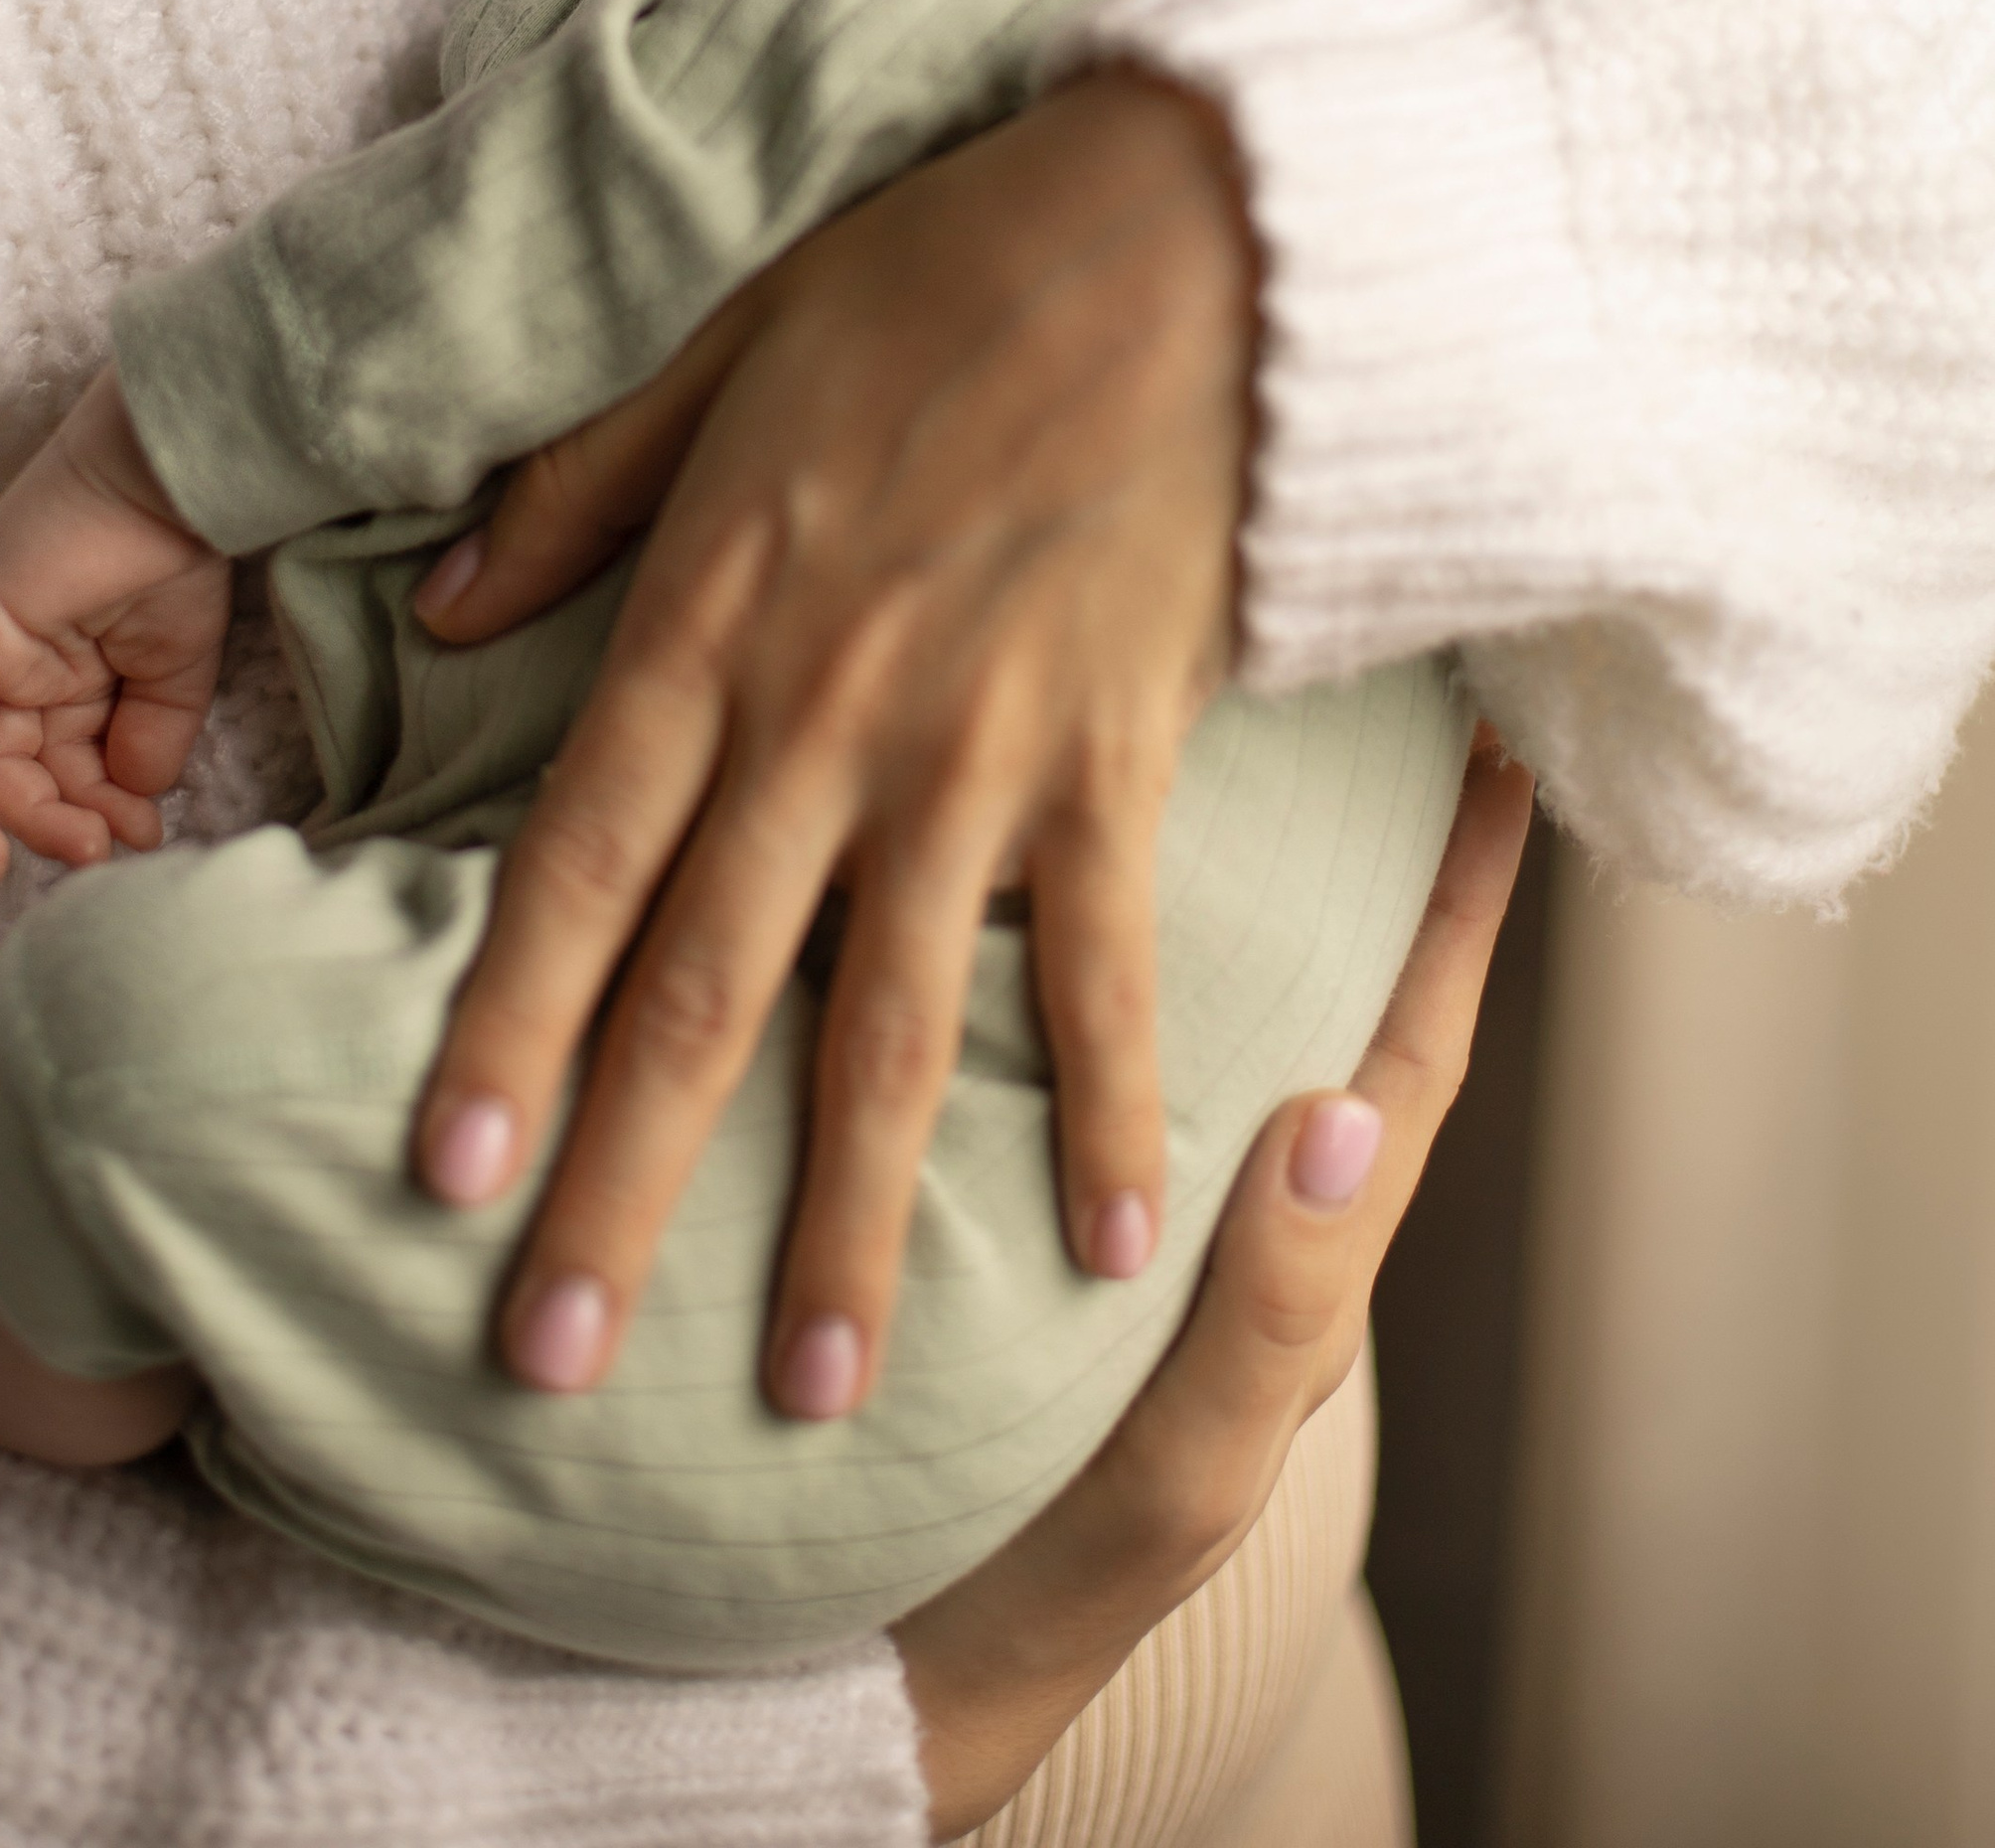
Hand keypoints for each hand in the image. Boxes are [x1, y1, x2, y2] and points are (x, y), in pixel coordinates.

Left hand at [0, 365, 230, 892]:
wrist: (169, 486)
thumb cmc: (175, 558)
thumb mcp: (176, 673)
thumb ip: (150, 741)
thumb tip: (129, 805)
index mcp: (67, 678)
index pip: (63, 768)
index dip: (94, 811)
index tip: (140, 836)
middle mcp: (17, 670)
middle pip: (14, 772)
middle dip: (50, 821)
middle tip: (95, 850)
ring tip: (30, 860)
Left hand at [410, 71, 1249, 1412]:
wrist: (1181, 228)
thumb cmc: (943, 266)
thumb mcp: (721, 345)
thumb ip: (578, 496)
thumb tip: (444, 610)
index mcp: (709, 621)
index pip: (571, 865)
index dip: (499, 1031)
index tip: (440, 1182)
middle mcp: (822, 718)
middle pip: (697, 995)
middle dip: (620, 1191)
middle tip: (552, 1365)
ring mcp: (975, 752)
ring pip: (883, 1029)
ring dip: (842, 1221)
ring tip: (808, 1390)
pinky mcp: (1118, 756)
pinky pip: (1104, 973)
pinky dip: (1107, 1119)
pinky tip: (1106, 1259)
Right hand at [898, 739, 1533, 1837]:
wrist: (823, 1668)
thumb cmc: (1035, 1586)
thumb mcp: (1180, 1469)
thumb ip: (1271, 1309)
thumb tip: (1338, 1112)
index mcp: (1265, 1240)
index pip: (1393, 1040)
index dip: (1456, 908)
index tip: (1507, 763)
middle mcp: (1178, 1171)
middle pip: (1261, 964)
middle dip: (1325, 833)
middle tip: (1352, 662)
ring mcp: (1053, 1148)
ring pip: (1120, 957)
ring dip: (1152, 839)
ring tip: (1189, 676)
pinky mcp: (930, 1147)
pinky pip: (982, 994)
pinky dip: (998, 892)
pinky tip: (960, 782)